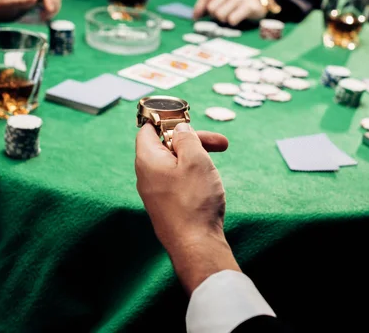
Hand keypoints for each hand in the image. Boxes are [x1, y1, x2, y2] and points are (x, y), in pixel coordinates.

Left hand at [135, 123, 239, 293]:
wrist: (196, 247)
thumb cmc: (194, 200)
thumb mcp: (194, 159)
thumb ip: (186, 138)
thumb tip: (178, 129)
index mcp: (147, 159)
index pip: (149, 129)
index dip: (168, 121)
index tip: (189, 121)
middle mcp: (146, 176)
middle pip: (167, 146)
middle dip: (194, 140)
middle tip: (221, 143)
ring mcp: (155, 193)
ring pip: (175, 164)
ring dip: (197, 157)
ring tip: (221, 160)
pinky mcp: (166, 207)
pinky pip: (177, 181)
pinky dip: (193, 175)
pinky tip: (209, 181)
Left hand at [193, 0, 266, 25]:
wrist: (259, 5)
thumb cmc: (236, 5)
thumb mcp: (223, 0)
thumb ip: (209, 5)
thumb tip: (194, 16)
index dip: (198, 8)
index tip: (196, 18)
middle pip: (211, 7)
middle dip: (214, 15)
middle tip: (221, 16)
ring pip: (220, 14)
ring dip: (223, 19)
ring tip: (230, 17)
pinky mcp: (248, 5)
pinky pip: (232, 19)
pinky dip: (232, 22)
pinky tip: (236, 19)